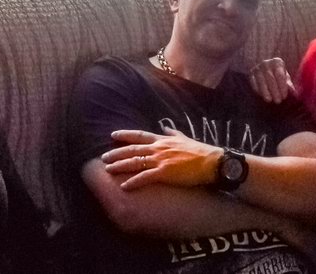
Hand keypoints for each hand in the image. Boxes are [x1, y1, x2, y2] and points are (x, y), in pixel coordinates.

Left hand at [101, 128, 222, 190]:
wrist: (212, 162)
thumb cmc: (201, 152)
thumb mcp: (186, 138)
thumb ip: (174, 133)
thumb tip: (166, 128)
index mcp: (163, 140)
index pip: (140, 135)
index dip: (125, 135)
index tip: (113, 134)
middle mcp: (159, 148)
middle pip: (132, 150)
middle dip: (116, 153)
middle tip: (103, 157)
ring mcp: (160, 160)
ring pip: (135, 162)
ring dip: (120, 166)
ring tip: (108, 169)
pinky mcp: (164, 173)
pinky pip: (144, 177)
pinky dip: (133, 181)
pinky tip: (124, 186)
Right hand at [249, 57, 294, 102]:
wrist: (265, 70)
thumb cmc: (278, 76)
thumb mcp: (285, 78)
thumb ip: (288, 84)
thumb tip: (293, 92)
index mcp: (277, 62)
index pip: (280, 75)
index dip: (282, 87)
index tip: (284, 96)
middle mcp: (266, 63)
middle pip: (270, 78)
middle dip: (274, 91)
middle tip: (278, 101)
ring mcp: (257, 68)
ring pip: (261, 81)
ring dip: (265, 91)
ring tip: (269, 100)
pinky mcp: (250, 74)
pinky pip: (253, 82)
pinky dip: (257, 90)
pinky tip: (261, 96)